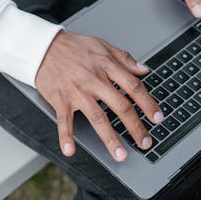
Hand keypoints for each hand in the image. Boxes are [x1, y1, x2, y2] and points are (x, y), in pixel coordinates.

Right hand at [35, 31, 163, 161]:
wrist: (43, 47)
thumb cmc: (72, 46)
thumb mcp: (102, 45)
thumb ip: (124, 58)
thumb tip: (143, 69)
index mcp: (106, 66)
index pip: (133, 87)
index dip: (148, 104)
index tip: (157, 118)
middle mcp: (94, 80)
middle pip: (120, 106)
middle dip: (135, 127)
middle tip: (145, 142)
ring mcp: (77, 91)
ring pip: (97, 118)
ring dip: (110, 138)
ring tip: (120, 155)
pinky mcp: (60, 99)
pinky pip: (64, 120)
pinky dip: (66, 136)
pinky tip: (70, 150)